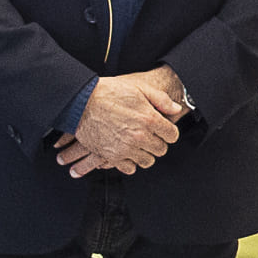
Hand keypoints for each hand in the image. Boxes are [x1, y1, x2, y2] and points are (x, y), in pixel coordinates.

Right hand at [52, 72, 185, 176]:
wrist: (81, 102)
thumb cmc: (109, 93)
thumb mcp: (139, 89)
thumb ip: (161, 100)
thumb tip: (176, 109)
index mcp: (149, 119)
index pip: (172, 135)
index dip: (168, 131)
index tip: (162, 129)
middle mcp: (140, 136)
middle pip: (161, 150)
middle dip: (158, 142)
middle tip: (149, 135)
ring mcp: (126, 148)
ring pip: (147, 161)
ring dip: (145, 153)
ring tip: (138, 144)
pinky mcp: (112, 156)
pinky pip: (130, 168)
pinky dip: (130, 162)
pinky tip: (127, 151)